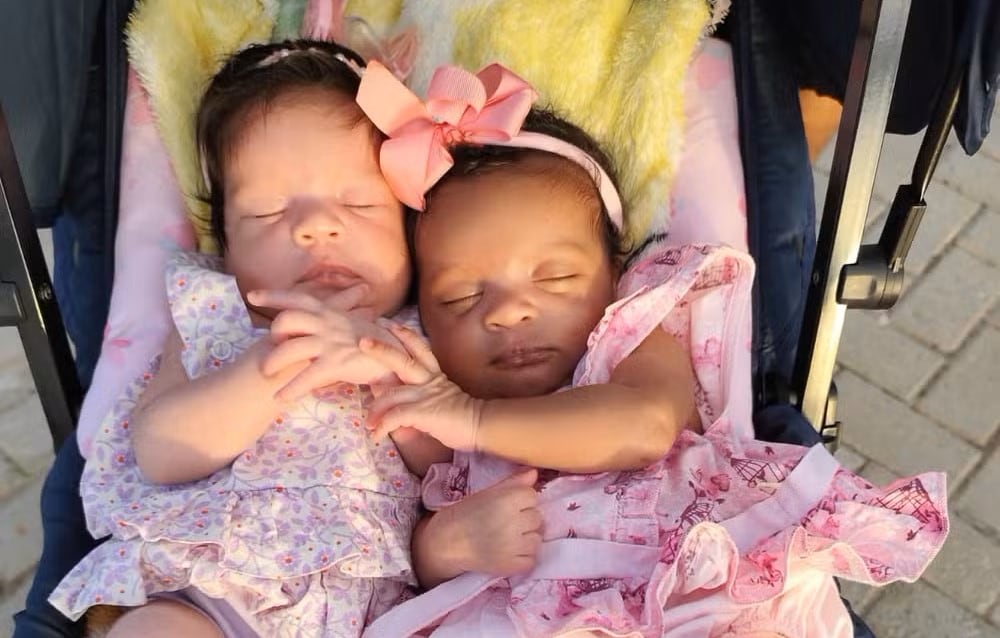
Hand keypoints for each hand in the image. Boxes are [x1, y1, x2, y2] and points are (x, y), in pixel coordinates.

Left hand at [247, 288, 401, 398]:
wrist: (399, 356)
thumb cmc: (376, 343)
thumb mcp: (354, 325)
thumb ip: (337, 322)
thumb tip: (325, 324)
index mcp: (330, 312)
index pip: (297, 297)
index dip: (273, 295)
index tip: (253, 296)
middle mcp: (327, 323)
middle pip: (286, 320)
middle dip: (273, 335)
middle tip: (272, 347)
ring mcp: (330, 343)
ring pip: (289, 349)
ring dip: (273, 362)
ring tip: (267, 374)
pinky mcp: (335, 363)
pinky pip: (305, 377)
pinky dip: (290, 389)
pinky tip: (281, 398)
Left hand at [361, 323, 481, 450]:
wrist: (481, 426)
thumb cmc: (462, 417)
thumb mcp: (442, 399)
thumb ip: (423, 396)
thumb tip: (401, 406)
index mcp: (435, 375)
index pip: (419, 349)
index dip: (405, 335)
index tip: (390, 325)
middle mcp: (429, 381)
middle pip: (403, 359)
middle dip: (382, 349)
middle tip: (363, 341)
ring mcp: (425, 395)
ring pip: (391, 393)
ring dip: (375, 409)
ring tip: (368, 422)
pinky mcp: (423, 412)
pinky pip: (395, 416)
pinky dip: (382, 426)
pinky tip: (376, 435)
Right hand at [428, 469, 541, 576]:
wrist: (446, 542)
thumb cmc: (466, 513)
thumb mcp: (487, 493)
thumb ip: (513, 482)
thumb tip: (534, 473)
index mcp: (506, 500)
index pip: (532, 495)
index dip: (521, 500)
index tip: (508, 505)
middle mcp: (513, 523)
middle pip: (537, 517)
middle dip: (524, 519)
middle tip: (506, 522)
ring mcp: (514, 547)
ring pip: (536, 539)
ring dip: (526, 539)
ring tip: (508, 538)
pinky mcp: (511, 566)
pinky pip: (531, 560)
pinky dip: (523, 558)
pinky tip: (509, 553)